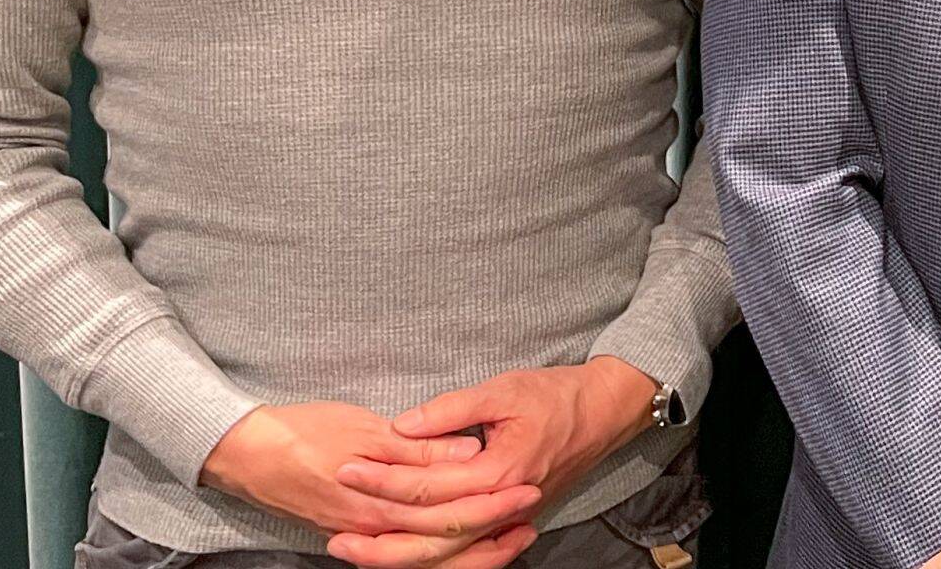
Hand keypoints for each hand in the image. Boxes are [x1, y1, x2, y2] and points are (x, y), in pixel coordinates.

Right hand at [200, 402, 538, 565]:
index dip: (490, 504)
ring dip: (471, 552)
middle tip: (529, 519)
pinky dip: (440, 553)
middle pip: (442, 547)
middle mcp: (372, 529)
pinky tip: (465, 542)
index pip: (446, 514)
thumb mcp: (364, 428)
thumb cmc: (303, 431)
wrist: (246, 453)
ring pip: (425, 559)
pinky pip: (406, 554)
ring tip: (511, 536)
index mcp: (377, 504)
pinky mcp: (357, 531)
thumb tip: (467, 450)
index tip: (529, 489)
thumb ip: (417, 447)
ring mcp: (363, 535)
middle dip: (490, 536)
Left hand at [330, 358, 657, 564]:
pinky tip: (399, 553)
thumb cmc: (557, 395)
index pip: (428, 488)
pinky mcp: (507, 520)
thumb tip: (400, 428)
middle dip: (378, 531)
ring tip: (354, 550)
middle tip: (335, 530)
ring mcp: (506, 519)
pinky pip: (462, 550)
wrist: (605, 411)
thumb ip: (450, 411)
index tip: (347, 467)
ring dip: (397, 556)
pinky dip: (429, 556)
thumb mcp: (504, 389)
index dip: (384, 479)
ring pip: (444, 553)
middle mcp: (501, 506)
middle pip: (430, 535)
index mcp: (498, 474)